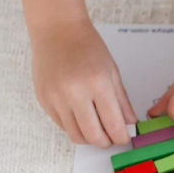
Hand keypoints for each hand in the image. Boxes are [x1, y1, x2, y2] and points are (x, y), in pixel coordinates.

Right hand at [30, 19, 136, 146]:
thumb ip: (122, 101)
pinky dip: (74, 126)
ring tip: (97, 130)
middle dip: (105, 142)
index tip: (124, 138)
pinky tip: (81, 117)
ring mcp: (56, 98)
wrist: (57, 30)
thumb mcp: (112, 71)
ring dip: (89, 138)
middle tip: (111, 139)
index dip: (121, 137)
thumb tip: (130, 124)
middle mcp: (74, 93)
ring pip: (75, 135)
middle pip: (93, 136)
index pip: (113, 124)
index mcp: (97, 83)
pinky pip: (61, 125)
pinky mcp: (43, 100)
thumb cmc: (87, 47)